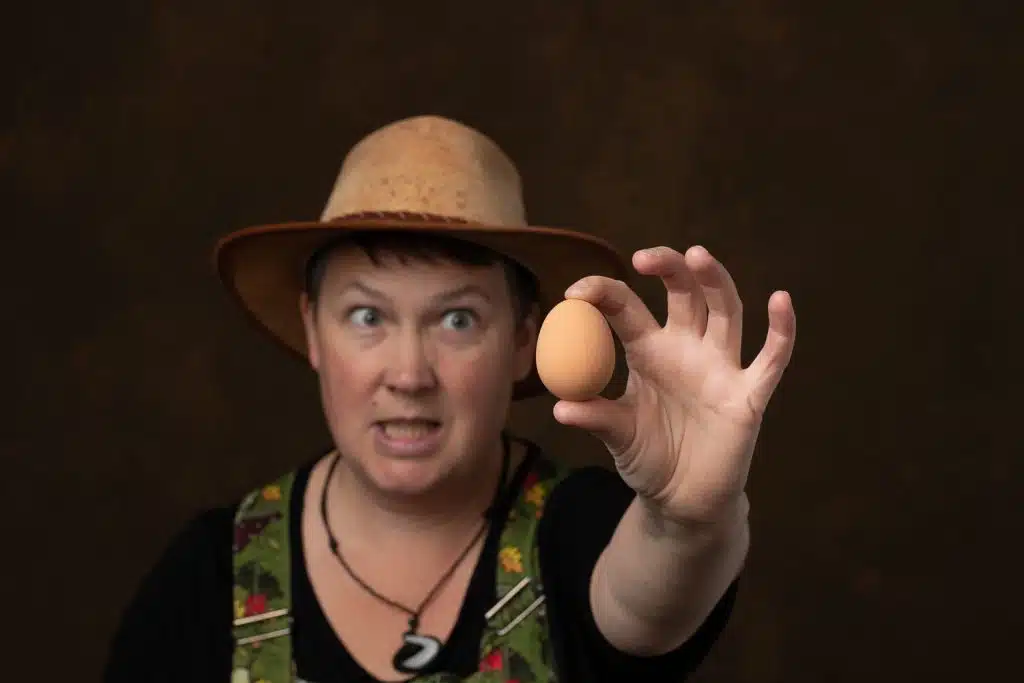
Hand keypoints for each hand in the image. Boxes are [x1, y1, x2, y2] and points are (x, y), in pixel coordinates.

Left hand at [554, 246, 795, 523]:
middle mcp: (686, 349)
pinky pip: (771, 359)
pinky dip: (780, 330)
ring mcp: (721, 368)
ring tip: (698, 255)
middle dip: (668, 267)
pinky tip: (780, 300)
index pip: (626, 307)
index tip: (574, 294)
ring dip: (715, 281)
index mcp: (647, 351)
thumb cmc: (648, 458)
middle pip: (684, 293)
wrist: (682, 499)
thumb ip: (595, 418)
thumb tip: (560, 409)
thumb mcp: (617, 437)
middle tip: (644, 257)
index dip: (602, 293)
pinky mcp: (749, 394)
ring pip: (725, 311)